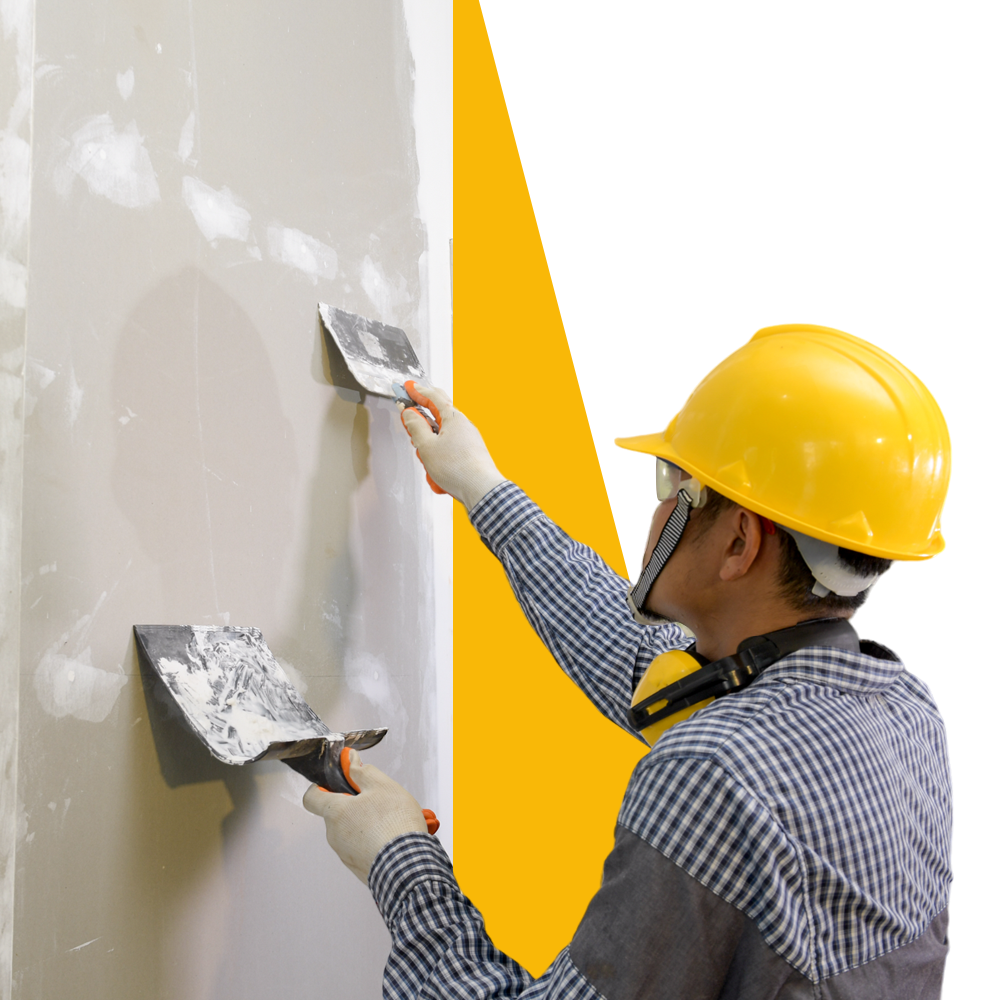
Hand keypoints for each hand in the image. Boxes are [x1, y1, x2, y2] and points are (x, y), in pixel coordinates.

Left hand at [302, 748, 437, 883]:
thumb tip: (350, 761)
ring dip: (371, 823)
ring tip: (395, 821)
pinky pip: (363, 848)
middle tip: (381, 801)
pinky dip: (376, 841)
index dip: (322, 786)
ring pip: (353, 831)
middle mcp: (334, 836)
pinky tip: (395, 838)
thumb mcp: (382, 786)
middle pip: (338, 813)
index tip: (339, 782)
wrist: (408, 867)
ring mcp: (345, 855)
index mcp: (335, 813)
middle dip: (358, 805)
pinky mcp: (359, 868)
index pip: (312, 797)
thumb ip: (362, 771)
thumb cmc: (394, 824)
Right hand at [397, 381, 506, 508]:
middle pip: (438, 415)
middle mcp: (464, 426)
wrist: (481, 489)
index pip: (434, 396)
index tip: (408, 387)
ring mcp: (468, 440)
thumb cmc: (458, 469)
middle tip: (411, 427)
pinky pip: (449, 452)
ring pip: (441, 437)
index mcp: (454, 418)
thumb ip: (415, 426)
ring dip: (431, 449)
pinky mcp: (470, 453)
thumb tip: (409, 413)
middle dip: (422, 424)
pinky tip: (439, 475)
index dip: (418, 391)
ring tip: (429, 463)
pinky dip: (440, 461)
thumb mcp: (426, 446)